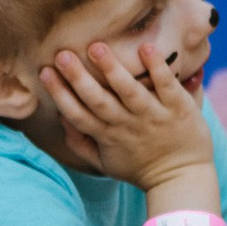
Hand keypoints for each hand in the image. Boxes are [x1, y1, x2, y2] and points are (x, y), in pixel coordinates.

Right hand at [37, 41, 214, 190]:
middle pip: (97, 100)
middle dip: (78, 78)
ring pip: (129, 91)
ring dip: (112, 69)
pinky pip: (166, 85)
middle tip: (62, 54)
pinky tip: (146, 48)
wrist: (182, 178)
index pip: (77, 114)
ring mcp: (152, 115)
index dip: (59, 94)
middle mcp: (127, 124)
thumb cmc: (140, 169)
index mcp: (107, 136)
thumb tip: (60, 119)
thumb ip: (80, 144)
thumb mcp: (104, 163)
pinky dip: (157, 67)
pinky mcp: (177, 108)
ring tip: (96, 47)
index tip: (44, 72)